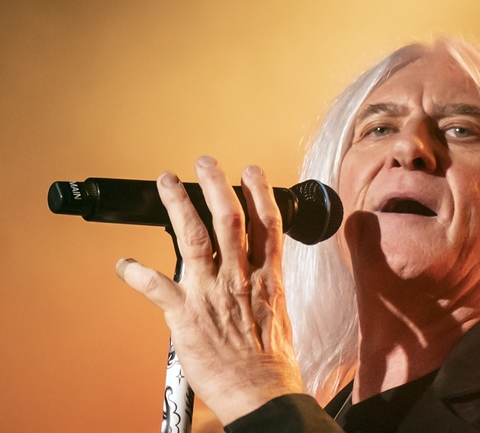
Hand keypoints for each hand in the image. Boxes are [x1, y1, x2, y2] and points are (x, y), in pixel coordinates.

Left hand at [115, 156, 301, 424]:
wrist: (261, 392)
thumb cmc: (271, 360)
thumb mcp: (279, 312)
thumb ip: (265, 285)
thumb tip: (258, 270)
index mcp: (267, 277)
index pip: (267, 224)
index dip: (259, 193)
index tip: (251, 172)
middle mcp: (239, 278)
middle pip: (229, 220)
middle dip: (216, 185)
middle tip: (205, 163)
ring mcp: (211, 293)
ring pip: (194, 238)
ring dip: (178, 205)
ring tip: (167, 181)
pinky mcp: (186, 314)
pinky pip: (156, 286)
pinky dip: (136, 273)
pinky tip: (124, 263)